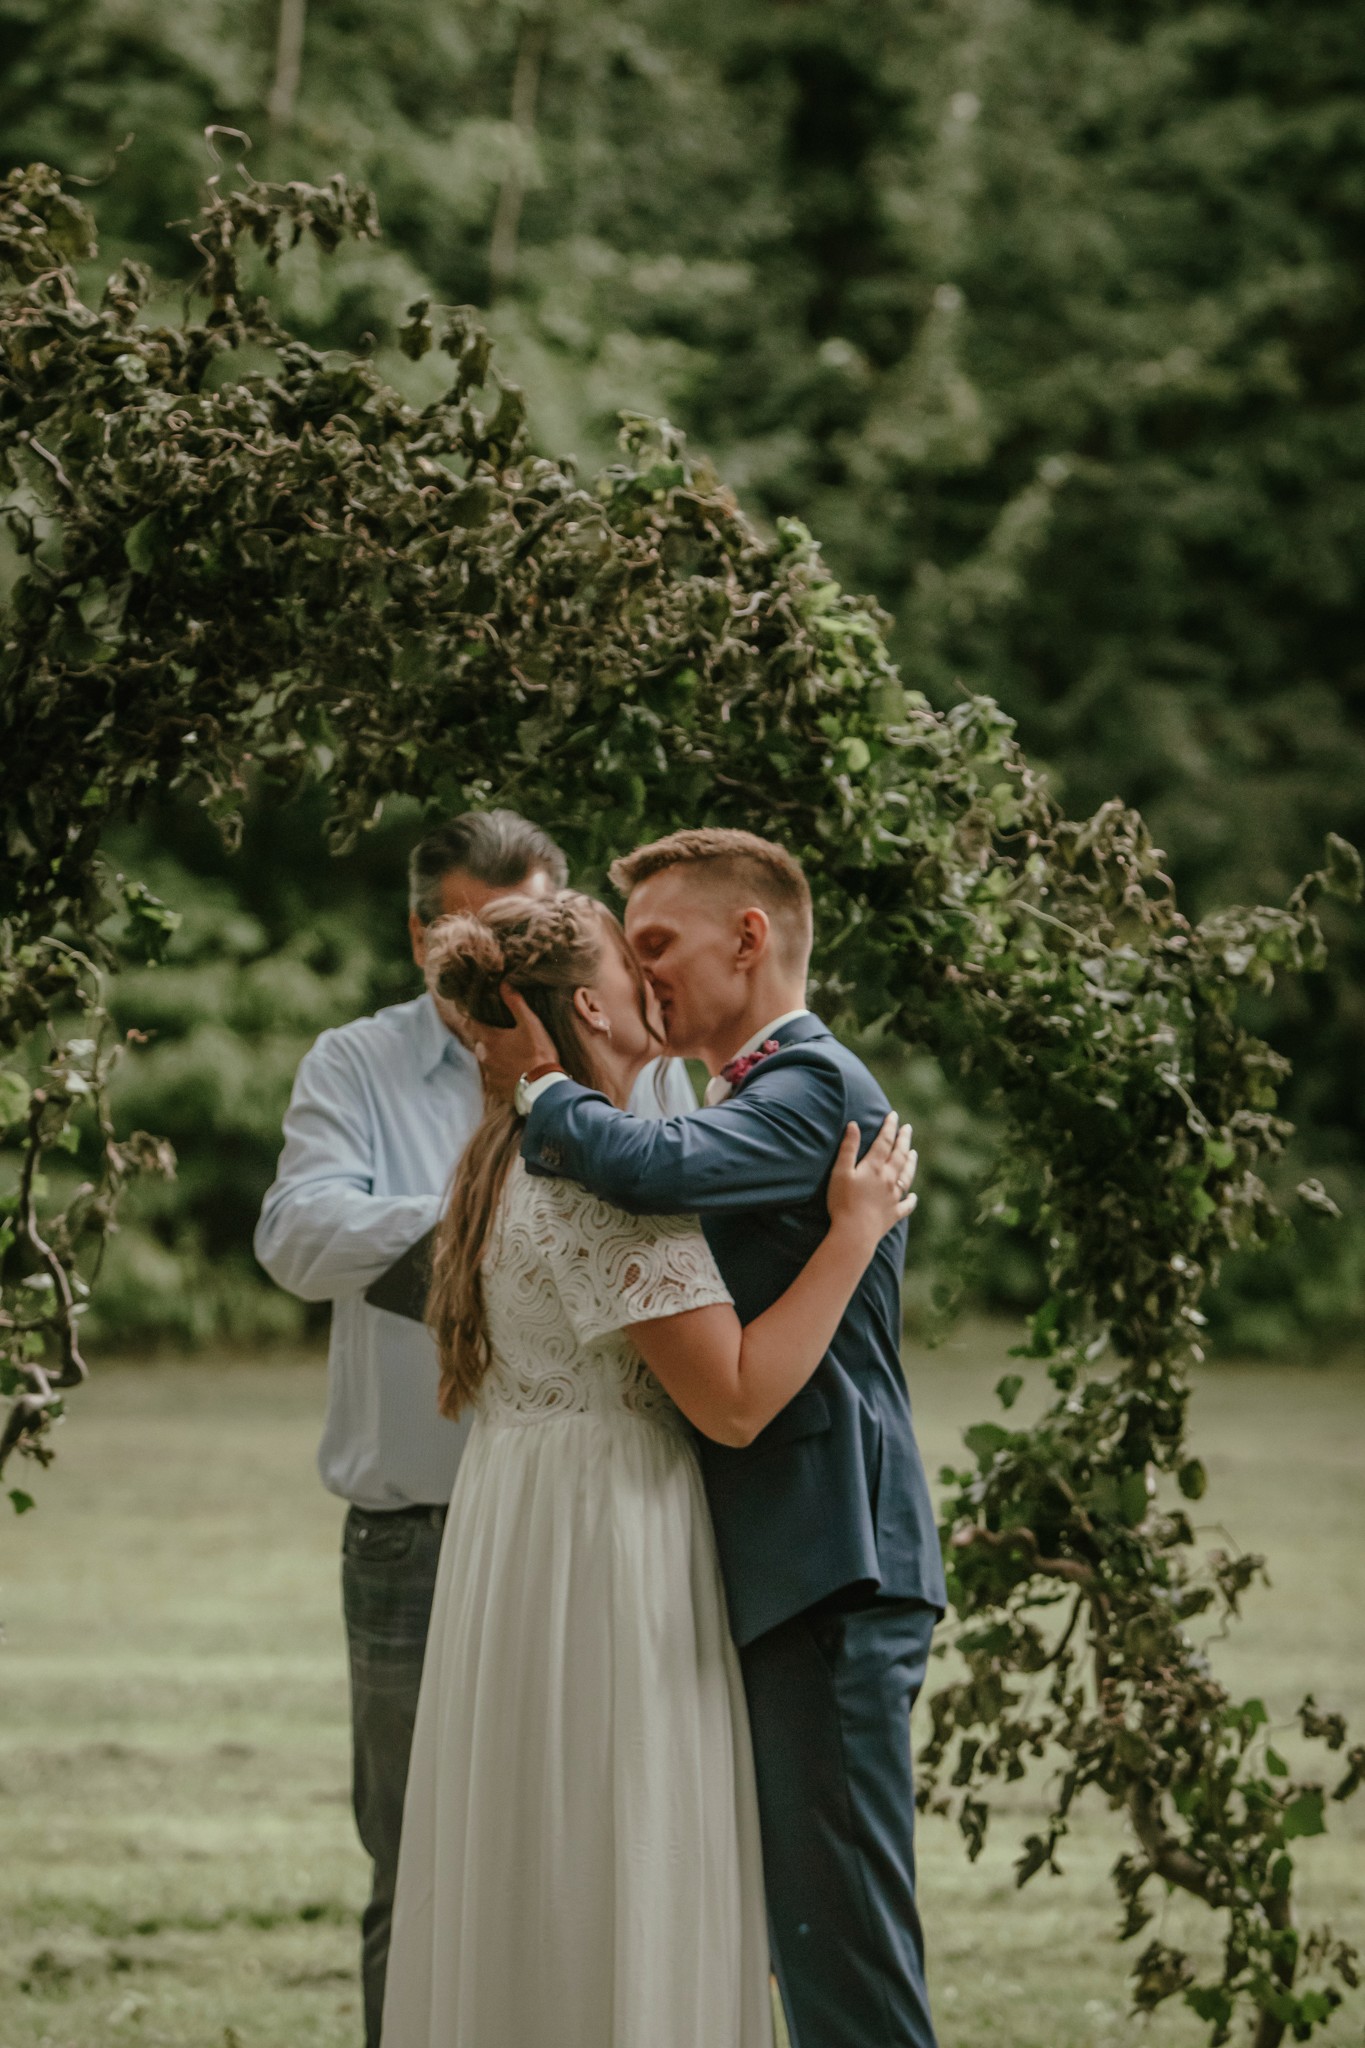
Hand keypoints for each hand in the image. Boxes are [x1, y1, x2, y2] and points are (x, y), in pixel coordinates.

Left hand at [466, 984, 558, 1103]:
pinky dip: (500, 1072)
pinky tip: (514, 1071)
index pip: (471, 1024)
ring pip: (486, 1060)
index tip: (481, 1015)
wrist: (544, 1087)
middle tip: (503, 1035)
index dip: (475, 1018)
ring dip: (495, 1056)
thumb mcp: (530, 1023)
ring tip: (511, 1054)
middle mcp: (484, 1057)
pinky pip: (494, 1077)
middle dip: (488, 1039)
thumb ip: (515, 1003)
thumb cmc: (538, 1052)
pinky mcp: (496, 1088)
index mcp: (490, 1039)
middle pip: (480, 1043)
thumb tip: (504, 983)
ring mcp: (489, 1074)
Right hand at [826, 1112, 917, 1250]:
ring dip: (910, 1163)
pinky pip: (906, 1205)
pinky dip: (911, 1199)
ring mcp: (893, 1197)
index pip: (884, 1142)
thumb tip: (853, 1124)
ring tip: (913, 1153)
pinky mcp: (893, 1214)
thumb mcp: (840, 1172)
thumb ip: (848, 1148)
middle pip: (899, 1156)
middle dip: (903, 1140)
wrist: (855, 1233)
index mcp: (874, 1167)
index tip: (893, 1115)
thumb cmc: (842, 1202)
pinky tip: (913, 1196)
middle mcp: (888, 1179)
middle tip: (908, 1128)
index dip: (889, 1127)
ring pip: (906, 1176)